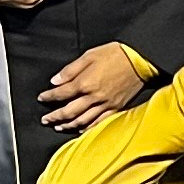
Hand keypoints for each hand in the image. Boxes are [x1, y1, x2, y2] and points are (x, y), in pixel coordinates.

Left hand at [37, 42, 151, 132]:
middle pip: (69, 112)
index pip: (61, 93)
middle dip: (54, 116)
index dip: (49, 97)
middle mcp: (93, 97)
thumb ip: (71, 70)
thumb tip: (55, 81)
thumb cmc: (117, 54)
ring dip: (68, 125)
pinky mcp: (116, 108)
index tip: (42, 98)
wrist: (141, 60)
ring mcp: (105, 105)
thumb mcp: (90, 55)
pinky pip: (99, 123)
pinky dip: (87, 128)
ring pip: (82, 121)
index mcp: (85, 82)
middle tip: (45, 119)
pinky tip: (80, 129)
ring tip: (58, 126)